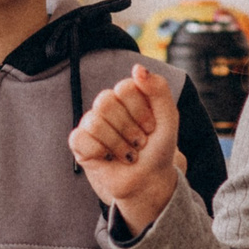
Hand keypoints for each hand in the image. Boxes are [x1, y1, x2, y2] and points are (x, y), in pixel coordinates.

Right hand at [69, 65, 182, 233]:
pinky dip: (101, 152)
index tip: (151, 127)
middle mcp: (106, 106)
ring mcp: (91, 123)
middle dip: (129, 129)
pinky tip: (109, 158)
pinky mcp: (80, 143)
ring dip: (119, 144)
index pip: (124, 87)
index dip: (140, 111)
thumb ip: (158, 89)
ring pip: (95, 122)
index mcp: (126, 96)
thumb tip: (137, 68)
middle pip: (105, 101)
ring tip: (128, 154)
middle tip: (139, 143)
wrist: (149, 180)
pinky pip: (82, 138)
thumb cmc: (158, 149)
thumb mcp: (168, 117)